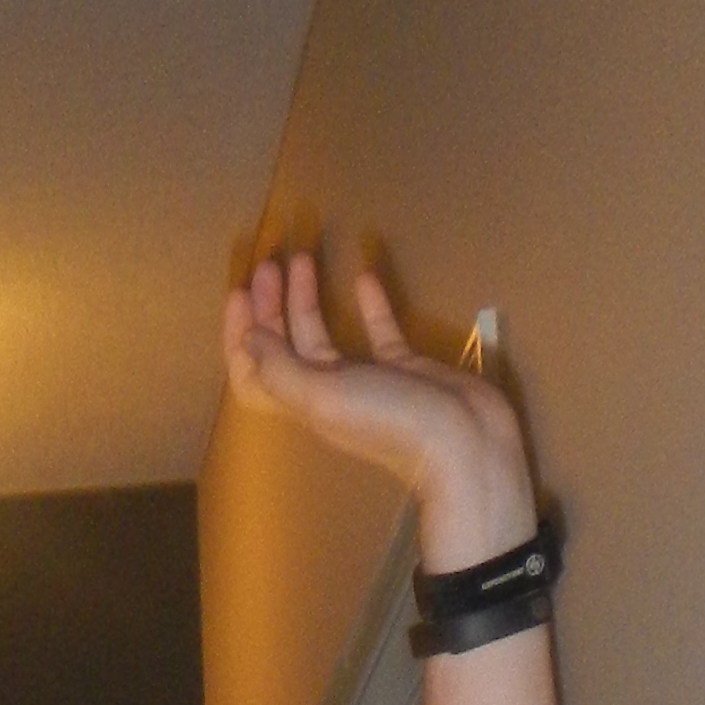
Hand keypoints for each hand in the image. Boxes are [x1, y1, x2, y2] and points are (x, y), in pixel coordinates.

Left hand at [221, 252, 537, 574]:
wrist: (464, 446)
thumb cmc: (391, 423)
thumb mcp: (324, 396)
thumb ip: (281, 369)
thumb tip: (249, 338)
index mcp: (303, 401)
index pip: (254, 370)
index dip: (240, 333)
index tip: (242, 290)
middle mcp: (328, 391)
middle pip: (285, 345)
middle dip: (271, 304)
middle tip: (272, 263)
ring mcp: (367, 379)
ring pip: (323, 334)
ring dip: (307, 297)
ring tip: (304, 258)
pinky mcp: (405, 368)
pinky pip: (379, 331)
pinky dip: (368, 303)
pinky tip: (364, 275)